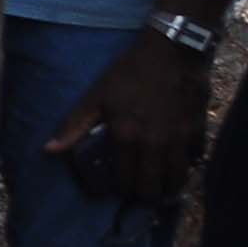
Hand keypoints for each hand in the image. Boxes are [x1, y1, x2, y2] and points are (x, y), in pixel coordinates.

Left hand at [52, 33, 208, 205]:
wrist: (171, 52)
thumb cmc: (128, 73)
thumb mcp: (95, 97)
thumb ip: (74, 126)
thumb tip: (49, 150)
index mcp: (126, 138)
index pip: (125, 182)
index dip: (121, 191)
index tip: (118, 189)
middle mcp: (155, 144)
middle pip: (152, 188)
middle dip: (143, 194)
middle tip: (138, 190)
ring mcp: (180, 139)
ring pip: (177, 179)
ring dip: (167, 185)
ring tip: (158, 182)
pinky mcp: (198, 130)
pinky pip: (195, 158)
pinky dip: (187, 163)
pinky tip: (177, 160)